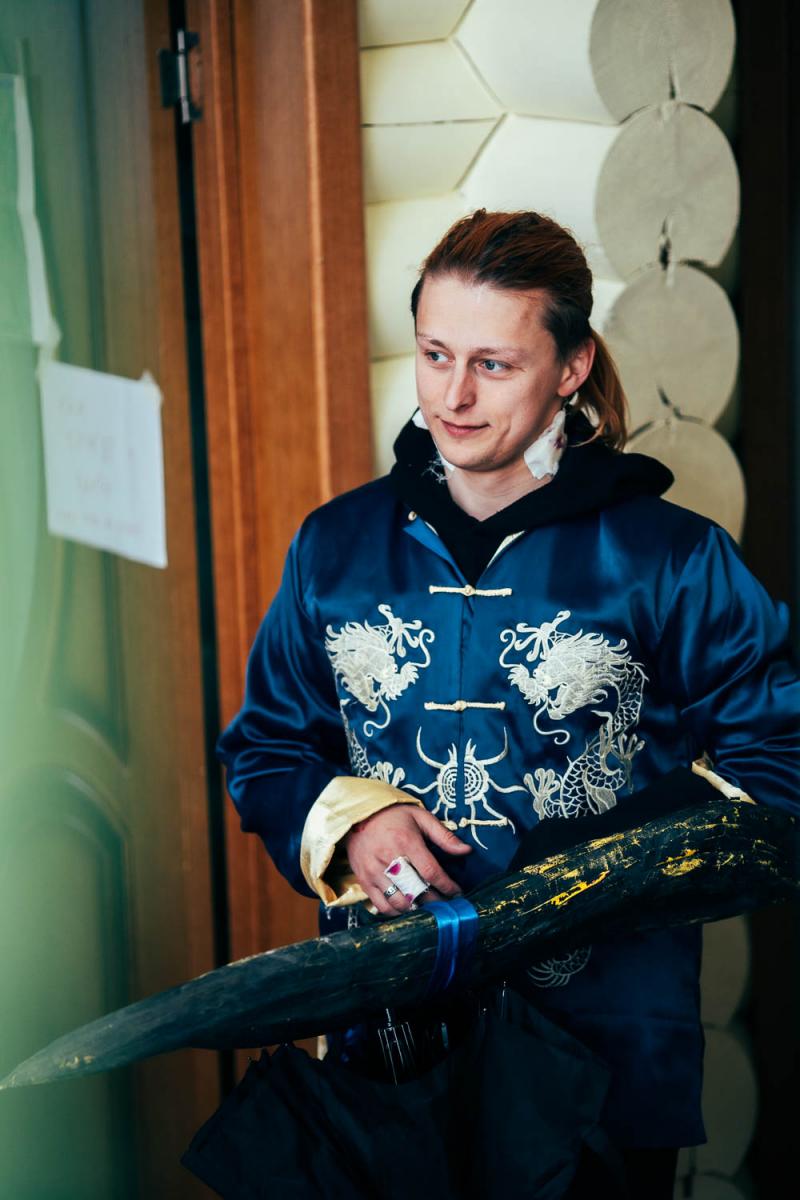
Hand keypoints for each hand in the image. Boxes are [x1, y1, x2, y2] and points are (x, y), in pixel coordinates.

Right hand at [344, 803, 471, 915]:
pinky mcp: (364, 881)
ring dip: (416, 909)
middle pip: (416, 890)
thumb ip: (444, 835)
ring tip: (428, 907)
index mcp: (405, 841)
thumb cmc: (392, 816)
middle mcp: (388, 858)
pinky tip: (407, 907)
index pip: (430, 871)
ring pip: (399, 902)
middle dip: (435, 901)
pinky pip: (382, 906)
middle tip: (446, 904)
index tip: (457, 892)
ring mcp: (374, 872)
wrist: (357, 815)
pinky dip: (397, 911)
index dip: (447, 886)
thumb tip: (466, 850)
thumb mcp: (420, 817)